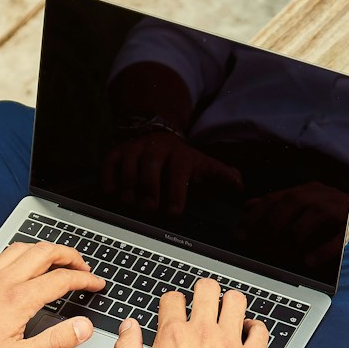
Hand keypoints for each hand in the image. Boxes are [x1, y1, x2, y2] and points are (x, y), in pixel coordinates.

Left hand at [0, 242, 105, 347]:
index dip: (85, 279)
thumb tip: (82, 327)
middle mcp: (2, 280)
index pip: (62, 279)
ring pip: (22, 247)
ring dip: (45, 249)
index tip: (96, 284)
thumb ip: (55, 342)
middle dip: (70, 255)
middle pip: (45, 252)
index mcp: (18, 299)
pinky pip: (1, 254)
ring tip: (57, 261)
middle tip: (82, 267)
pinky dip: (20, 254)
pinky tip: (20, 265)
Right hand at [102, 132, 242, 214]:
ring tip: (130, 203)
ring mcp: (135, 149)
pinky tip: (112, 192)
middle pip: (150, 167)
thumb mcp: (203, 164)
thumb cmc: (181, 160)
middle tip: (148, 209)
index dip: (176, 193)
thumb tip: (239, 185)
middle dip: (149, 189)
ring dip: (128, 186)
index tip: (173, 213)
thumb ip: (221, 176)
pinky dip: (109, 177)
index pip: (178, 172)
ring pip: (129, 165)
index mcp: (180, 155)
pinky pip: (110, 162)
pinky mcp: (117, 152)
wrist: (156, 133)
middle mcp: (156, 149)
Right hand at [114, 278, 268, 347]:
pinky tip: (249, 332)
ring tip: (228, 310)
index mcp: (174, 336)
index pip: (173, 299)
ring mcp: (230, 345)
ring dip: (231, 302)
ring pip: (236, 301)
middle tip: (204, 299)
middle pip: (207, 289)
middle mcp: (203, 334)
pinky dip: (256, 327)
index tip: (175, 309)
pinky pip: (261, 330)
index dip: (172, 301)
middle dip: (204, 290)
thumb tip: (128, 326)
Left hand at [236, 181, 347, 272]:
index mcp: (305, 191)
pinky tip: (308, 262)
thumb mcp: (302, 206)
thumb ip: (276, 205)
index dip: (254, 218)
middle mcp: (320, 195)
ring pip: (310, 219)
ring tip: (282, 255)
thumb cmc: (330, 215)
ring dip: (292, 239)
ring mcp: (337, 209)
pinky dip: (320, 252)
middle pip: (289, 205)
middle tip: (259, 248)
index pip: (274, 199)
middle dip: (269, 227)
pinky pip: (335, 239)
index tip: (239, 235)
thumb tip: (248, 207)